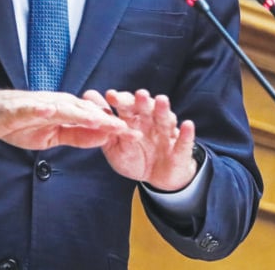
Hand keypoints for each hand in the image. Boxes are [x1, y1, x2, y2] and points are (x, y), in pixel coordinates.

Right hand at [0, 88, 137, 150]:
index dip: (114, 127)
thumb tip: (101, 138)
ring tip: (102, 121)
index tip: (136, 135)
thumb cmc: (20, 123)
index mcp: (66, 110)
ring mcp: (39, 104)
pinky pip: (32, 108)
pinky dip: (41, 109)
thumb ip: (77, 136)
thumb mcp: (52, 135)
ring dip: (83, 114)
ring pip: (65, 108)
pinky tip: (51, 110)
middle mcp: (56, 103)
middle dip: (108, 122)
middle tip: (131, 130)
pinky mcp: (19, 107)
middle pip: (86, 112)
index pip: (95, 119)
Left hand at [83, 89, 198, 190]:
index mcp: (134, 120)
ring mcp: (166, 134)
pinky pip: (184, 141)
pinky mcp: (180, 149)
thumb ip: (103, 124)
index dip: (121, 100)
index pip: (127, 106)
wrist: (157, 178)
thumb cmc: (135, 157)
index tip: (111, 95)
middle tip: (139, 94)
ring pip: (165, 119)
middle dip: (143, 101)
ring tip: (161, 100)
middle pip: (147, 109)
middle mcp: (151, 122)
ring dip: (163, 110)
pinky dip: (186, 134)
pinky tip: (187, 125)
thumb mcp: (114, 145)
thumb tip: (88, 97)